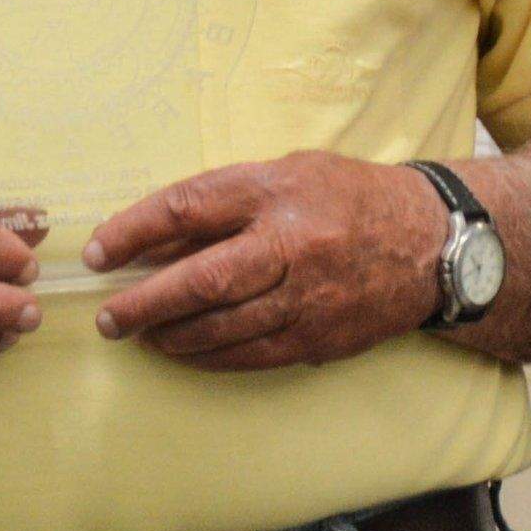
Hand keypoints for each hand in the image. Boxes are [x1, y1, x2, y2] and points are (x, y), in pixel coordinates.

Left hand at [88, 156, 444, 373]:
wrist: (432, 243)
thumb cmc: (348, 198)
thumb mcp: (287, 174)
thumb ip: (225, 202)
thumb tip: (156, 239)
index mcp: (277, 191)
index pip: (188, 209)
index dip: (133, 232)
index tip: (98, 252)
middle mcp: (292, 244)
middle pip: (201, 280)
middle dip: (144, 303)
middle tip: (108, 317)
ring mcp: (309, 297)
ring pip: (223, 327)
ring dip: (171, 336)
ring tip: (139, 334)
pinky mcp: (320, 336)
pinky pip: (251, 354)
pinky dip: (210, 356)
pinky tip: (184, 351)